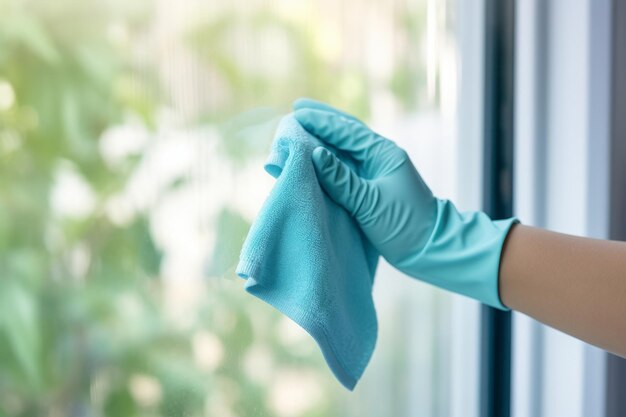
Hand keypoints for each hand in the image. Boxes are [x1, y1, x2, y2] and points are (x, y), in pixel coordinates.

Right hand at [293, 98, 517, 308]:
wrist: (431, 248)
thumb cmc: (405, 225)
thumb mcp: (370, 203)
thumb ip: (341, 180)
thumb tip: (315, 154)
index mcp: (383, 154)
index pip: (347, 131)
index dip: (321, 121)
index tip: (297, 112)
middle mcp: (380, 157)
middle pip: (347, 131)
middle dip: (322, 119)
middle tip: (297, 108)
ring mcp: (377, 170)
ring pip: (347, 146)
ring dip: (325, 136)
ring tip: (303, 126)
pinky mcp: (373, 186)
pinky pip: (347, 165)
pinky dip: (330, 157)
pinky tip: (317, 155)